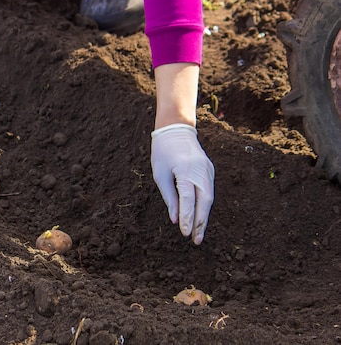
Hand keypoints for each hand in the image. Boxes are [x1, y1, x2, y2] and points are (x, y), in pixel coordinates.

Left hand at [151, 123, 214, 243]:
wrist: (176, 130)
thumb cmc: (163, 152)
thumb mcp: (160, 174)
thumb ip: (169, 197)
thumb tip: (174, 218)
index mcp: (185, 170)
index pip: (188, 199)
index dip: (187, 218)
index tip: (185, 233)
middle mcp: (200, 171)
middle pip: (204, 202)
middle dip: (200, 222)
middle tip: (196, 240)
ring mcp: (208, 170)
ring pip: (209, 198)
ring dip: (204, 216)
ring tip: (198, 233)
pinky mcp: (210, 171)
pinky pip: (209, 191)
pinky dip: (205, 205)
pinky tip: (200, 217)